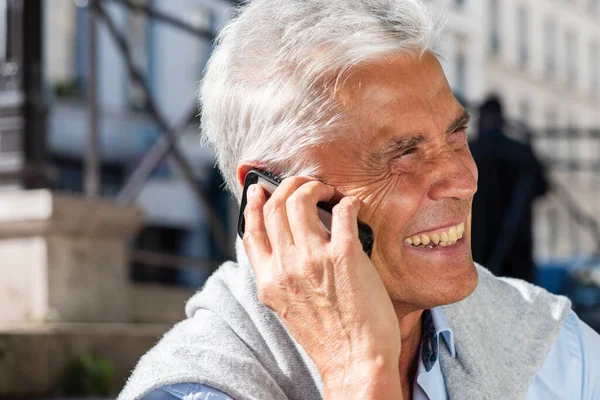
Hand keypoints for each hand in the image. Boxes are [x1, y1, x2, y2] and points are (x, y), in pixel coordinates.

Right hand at [243, 177, 401, 398]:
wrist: (356, 360)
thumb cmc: (327, 337)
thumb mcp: (287, 308)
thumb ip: (281, 277)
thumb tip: (287, 245)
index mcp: (268, 281)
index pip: (252, 231)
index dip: (255, 205)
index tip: (261, 191)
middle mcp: (285, 267)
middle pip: (275, 206)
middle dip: (289, 186)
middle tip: (306, 186)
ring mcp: (313, 259)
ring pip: (300, 200)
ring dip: (315, 187)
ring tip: (329, 192)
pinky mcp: (344, 255)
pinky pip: (342, 211)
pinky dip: (348, 202)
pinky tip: (352, 206)